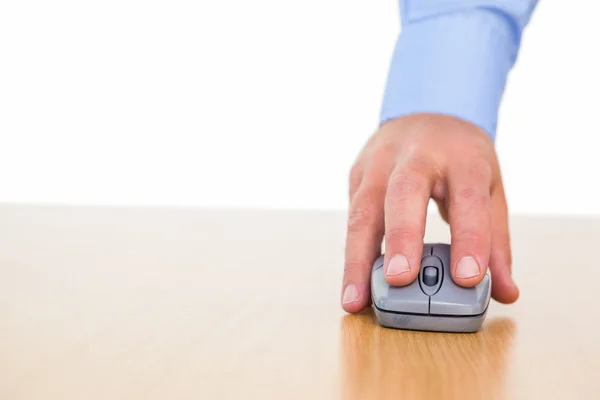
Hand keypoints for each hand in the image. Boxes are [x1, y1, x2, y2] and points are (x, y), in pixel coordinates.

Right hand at [341, 114, 518, 312]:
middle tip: (400, 280)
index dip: (469, 237)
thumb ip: (495, 241)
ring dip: (357, 258)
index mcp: (461, 157)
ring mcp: (379, 162)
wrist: (426, 111)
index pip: (467, 197)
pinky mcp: (357, 174)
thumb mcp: (490, 188)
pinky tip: (352, 285)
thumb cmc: (460, 157)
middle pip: (404, 193)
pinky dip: (351, 252)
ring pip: (363, 209)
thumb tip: (505, 293)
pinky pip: (351, 216)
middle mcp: (416, 155)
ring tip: (355, 300)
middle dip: (401, 237)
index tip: (468, 278)